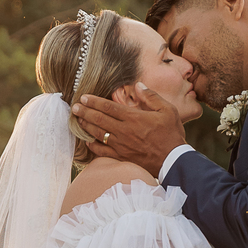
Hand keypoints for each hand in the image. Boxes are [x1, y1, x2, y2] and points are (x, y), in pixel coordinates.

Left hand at [72, 86, 186, 168]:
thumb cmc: (171, 135)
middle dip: (85, 112)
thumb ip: (152, 97)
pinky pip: (102, 152)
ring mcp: (121, 145)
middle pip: (99, 119)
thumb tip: (138, 85)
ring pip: (98, 134)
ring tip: (77, 119)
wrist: (173, 161)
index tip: (84, 97)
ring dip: (86, 126)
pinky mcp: (121, 157)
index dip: (94, 102)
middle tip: (74, 107)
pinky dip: (93, 146)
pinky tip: (86, 141)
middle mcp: (124, 131)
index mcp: (134, 118)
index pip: (109, 107)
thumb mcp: (168, 111)